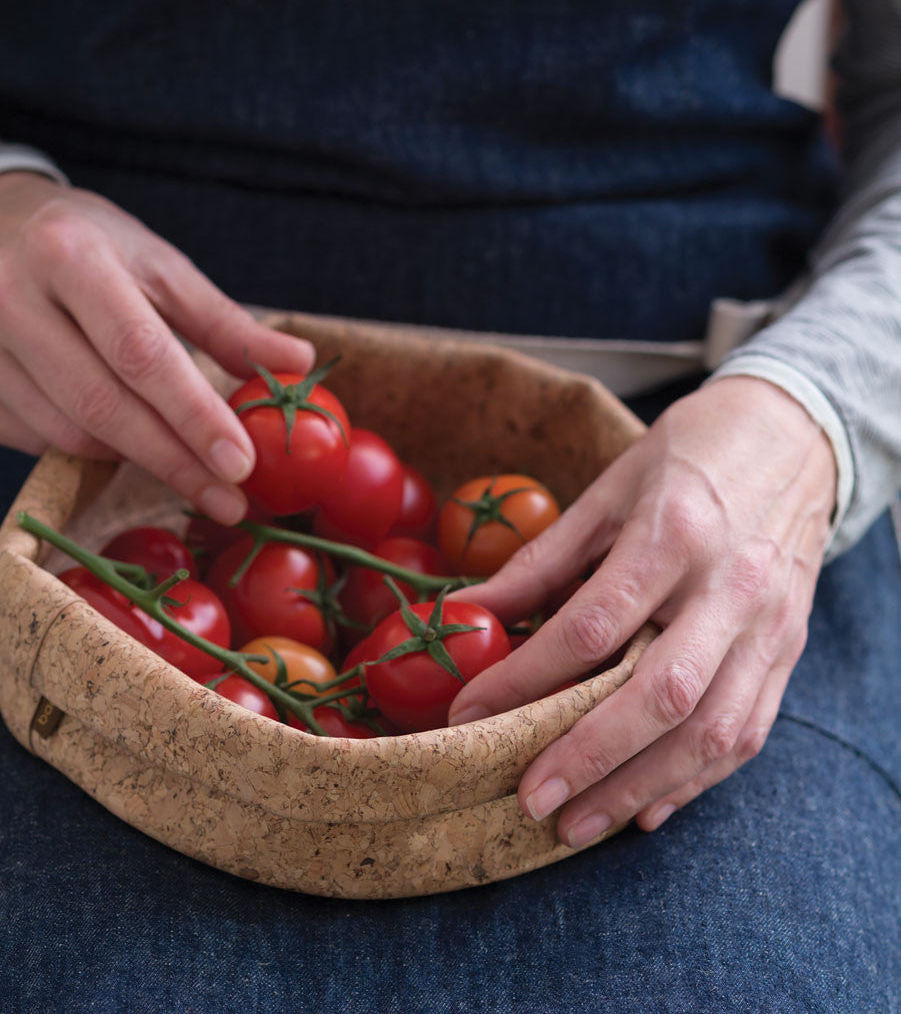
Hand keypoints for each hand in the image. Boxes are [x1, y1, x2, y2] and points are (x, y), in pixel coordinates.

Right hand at [0, 172, 313, 521]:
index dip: (194, 417)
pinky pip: (29, 441)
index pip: (141, 354)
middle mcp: (2, 295)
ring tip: (182, 465)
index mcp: (67, 253)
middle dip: (175, 462)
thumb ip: (227, 322)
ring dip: (134, 460)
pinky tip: (113, 436)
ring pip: (66, 434)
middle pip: (101, 407)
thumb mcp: (160, 267)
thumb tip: (300, 363)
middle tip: (229, 499)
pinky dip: (83, 449)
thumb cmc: (89, 250)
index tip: (241, 465)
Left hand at [447, 376, 836, 845]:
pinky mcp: (788, 651)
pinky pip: (747, 731)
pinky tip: (645, 807)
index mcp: (673, 533)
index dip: (523, 679)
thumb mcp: (608, 490)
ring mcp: (769, 626)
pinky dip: (694, 780)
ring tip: (576, 824)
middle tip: (530, 799)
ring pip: (710, 729)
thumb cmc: (688, 456)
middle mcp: (729, 587)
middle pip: (658, 694)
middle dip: (588, 757)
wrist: (794, 436)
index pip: (590, 626)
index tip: (468, 714)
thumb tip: (470, 613)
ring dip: (639, 787)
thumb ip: (543, 560)